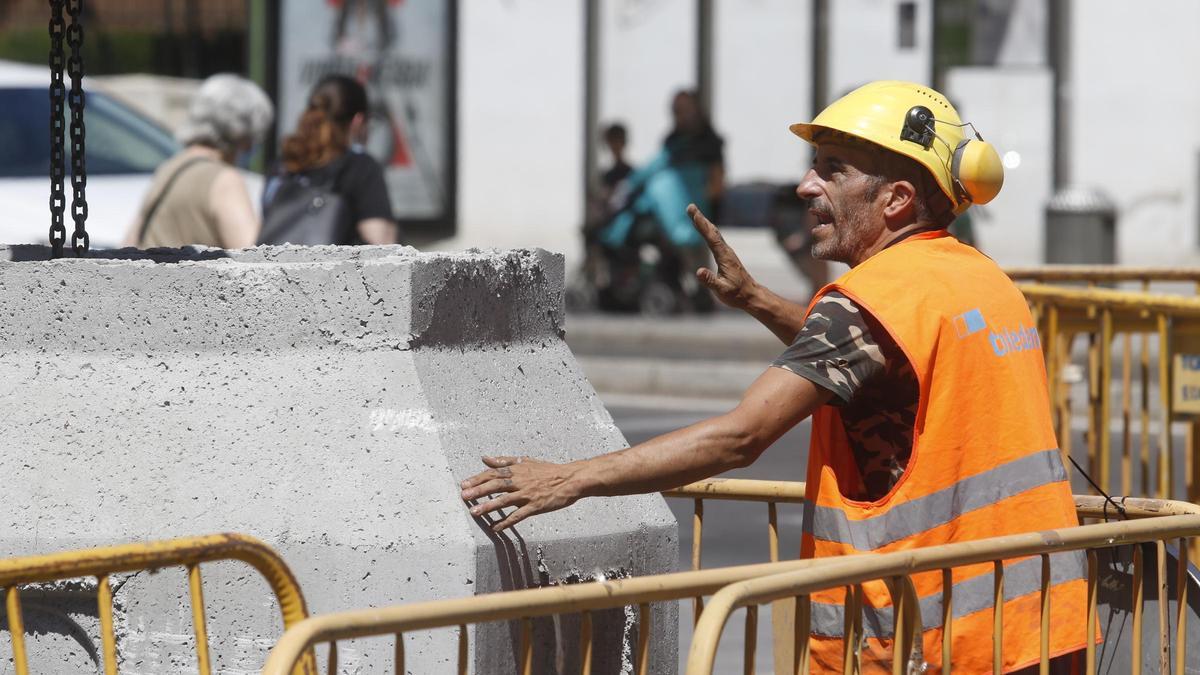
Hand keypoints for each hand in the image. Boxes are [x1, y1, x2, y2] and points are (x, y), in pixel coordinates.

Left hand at [461, 456, 579, 531]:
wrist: (570, 479)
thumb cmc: (548, 470)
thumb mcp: (526, 461)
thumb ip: (505, 461)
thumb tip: (485, 458)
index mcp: (517, 469)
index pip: (493, 473)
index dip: (478, 479)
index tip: (464, 484)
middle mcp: (520, 481)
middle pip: (496, 485)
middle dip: (478, 491)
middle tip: (464, 497)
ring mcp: (528, 494)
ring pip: (504, 500)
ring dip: (488, 507)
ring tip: (474, 513)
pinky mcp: (536, 506)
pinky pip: (518, 515)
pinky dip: (506, 522)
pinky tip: (495, 528)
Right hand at [687, 204, 758, 308]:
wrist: (751, 295)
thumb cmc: (736, 294)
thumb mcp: (721, 290)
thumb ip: (710, 280)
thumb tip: (698, 271)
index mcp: (724, 257)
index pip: (710, 237)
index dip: (701, 224)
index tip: (693, 213)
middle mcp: (726, 252)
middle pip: (712, 231)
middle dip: (700, 218)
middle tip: (690, 207)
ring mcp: (727, 253)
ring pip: (714, 234)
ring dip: (704, 223)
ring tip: (695, 214)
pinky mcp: (726, 257)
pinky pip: (715, 240)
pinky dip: (708, 231)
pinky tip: (706, 229)